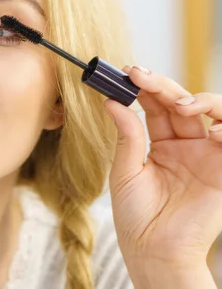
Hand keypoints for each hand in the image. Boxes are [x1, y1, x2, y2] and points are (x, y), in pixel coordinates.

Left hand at [105, 66, 221, 285]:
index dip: (144, 88)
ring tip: (178, 104)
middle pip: (182, 103)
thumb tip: (112, 102)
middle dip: (163, 86)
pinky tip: (211, 129)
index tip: (126, 73)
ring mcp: (208, 156)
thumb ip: (127, 136)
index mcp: (162, 145)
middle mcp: (186, 146)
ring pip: (213, 113)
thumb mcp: (125, 170)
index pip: (157, 107)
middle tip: (140, 75)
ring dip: (199, 100)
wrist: (152, 250)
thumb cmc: (135, 216)